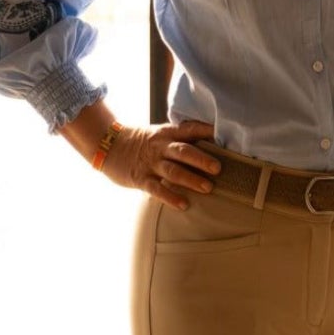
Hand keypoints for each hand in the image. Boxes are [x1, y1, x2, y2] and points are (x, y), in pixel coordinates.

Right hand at [101, 119, 220, 209]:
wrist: (109, 145)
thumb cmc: (142, 142)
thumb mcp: (160, 134)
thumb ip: (181, 138)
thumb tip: (212, 143)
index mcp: (167, 133)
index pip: (190, 129)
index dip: (207, 131)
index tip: (225, 136)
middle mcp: (160, 147)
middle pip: (183, 151)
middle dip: (202, 159)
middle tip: (219, 168)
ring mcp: (150, 163)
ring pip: (173, 171)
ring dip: (191, 179)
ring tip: (208, 188)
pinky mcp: (140, 178)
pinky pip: (157, 189)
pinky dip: (170, 197)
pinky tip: (184, 205)